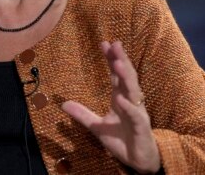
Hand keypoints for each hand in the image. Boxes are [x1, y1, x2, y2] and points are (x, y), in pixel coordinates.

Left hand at [62, 41, 160, 173]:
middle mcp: (131, 102)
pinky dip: (128, 106)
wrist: (138, 162)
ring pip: (133, 91)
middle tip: (115, 44)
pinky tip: (120, 99)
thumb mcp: (97, 127)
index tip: (104, 43)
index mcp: (121, 99)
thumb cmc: (122, 141)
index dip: (111, 59)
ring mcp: (137, 113)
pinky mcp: (141, 127)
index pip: (116, 76)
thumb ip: (82, 114)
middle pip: (126, 77)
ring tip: (117, 63)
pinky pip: (135, 115)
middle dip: (121, 60)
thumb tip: (63, 103)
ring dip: (125, 77)